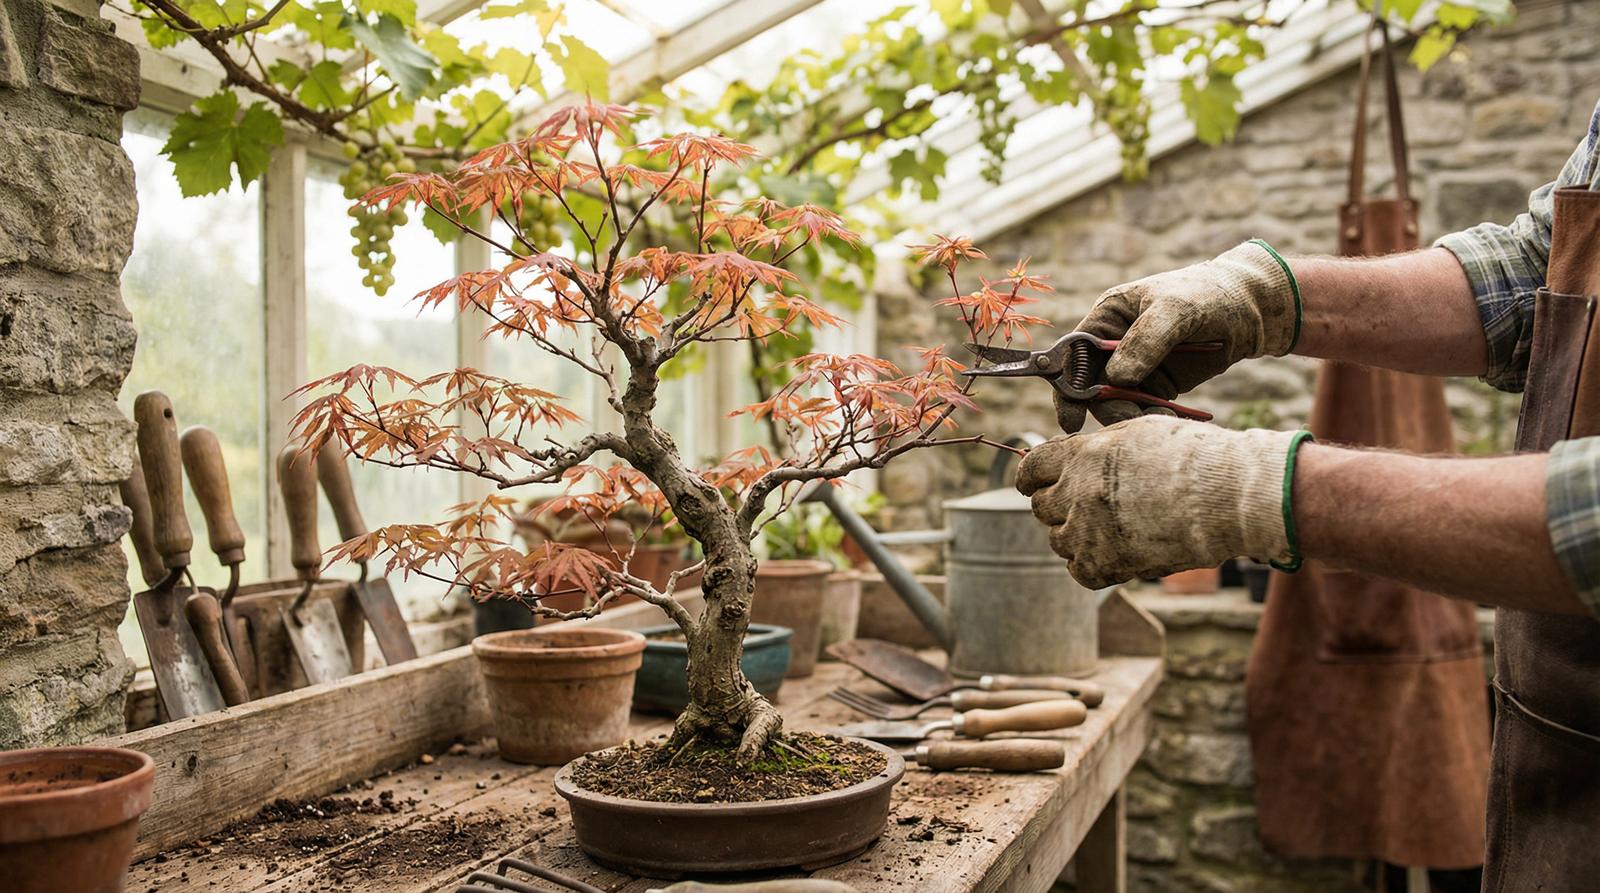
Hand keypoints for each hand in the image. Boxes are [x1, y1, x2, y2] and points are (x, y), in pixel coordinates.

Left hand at [1016, 416, 1306, 587]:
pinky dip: (1090, 565)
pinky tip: (1112, 554)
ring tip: (1106, 529)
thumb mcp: (1138, 433)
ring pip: (1057, 540)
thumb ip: (1098, 447)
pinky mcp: (1104, 565)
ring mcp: (1087, 532)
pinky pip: (1078, 571)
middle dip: (1058, 505)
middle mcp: (1075, 493)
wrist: (1226, 496)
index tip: (1033, 483)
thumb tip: (1075, 458)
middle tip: (1082, 506)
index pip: (1031, 468)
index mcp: (1080, 455)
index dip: (1031, 476)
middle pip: (1042, 507)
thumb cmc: (1193, 457)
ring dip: (1075, 535)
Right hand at [1054, 241, 1298, 432]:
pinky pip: (1144, 410)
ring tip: (1160, 423)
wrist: (1252, 310)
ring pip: (1117, 403)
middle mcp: (1113, 346)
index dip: (1066, 386)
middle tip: (1128, 425)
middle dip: (1106, 408)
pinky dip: (1152, 420)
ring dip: (1132, 418)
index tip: (1072, 419)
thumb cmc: (1207, 295)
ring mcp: (1135, 368)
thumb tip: (1117, 379)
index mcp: (1106, 318)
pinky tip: (1172, 423)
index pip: (1072, 355)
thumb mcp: (1175, 310)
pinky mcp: (1158, 386)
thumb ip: (1145, 341)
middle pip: (1091, 386)